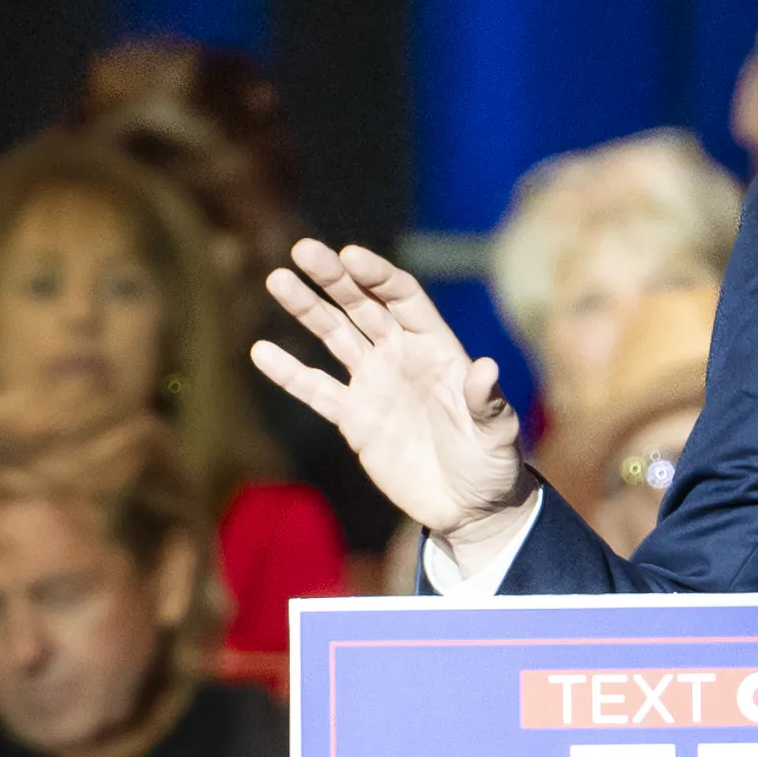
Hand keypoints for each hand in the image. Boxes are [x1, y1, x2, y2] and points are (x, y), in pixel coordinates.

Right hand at [251, 240, 535, 566]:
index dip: (378, 276)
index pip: (404, 299)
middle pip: (364, 307)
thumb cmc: (493, 463)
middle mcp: (403, 357)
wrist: (470, 507)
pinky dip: (289, 373)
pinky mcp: (354, 419)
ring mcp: (375, 385)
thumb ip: (485, 401)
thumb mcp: (496, 433)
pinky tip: (261, 351)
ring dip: (307, 309)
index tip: (349, 255)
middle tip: (303, 249)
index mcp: (439, 348)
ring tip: (277, 280)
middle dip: (335, 278)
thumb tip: (486, 368)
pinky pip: (316, 390)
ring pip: (335, 337)